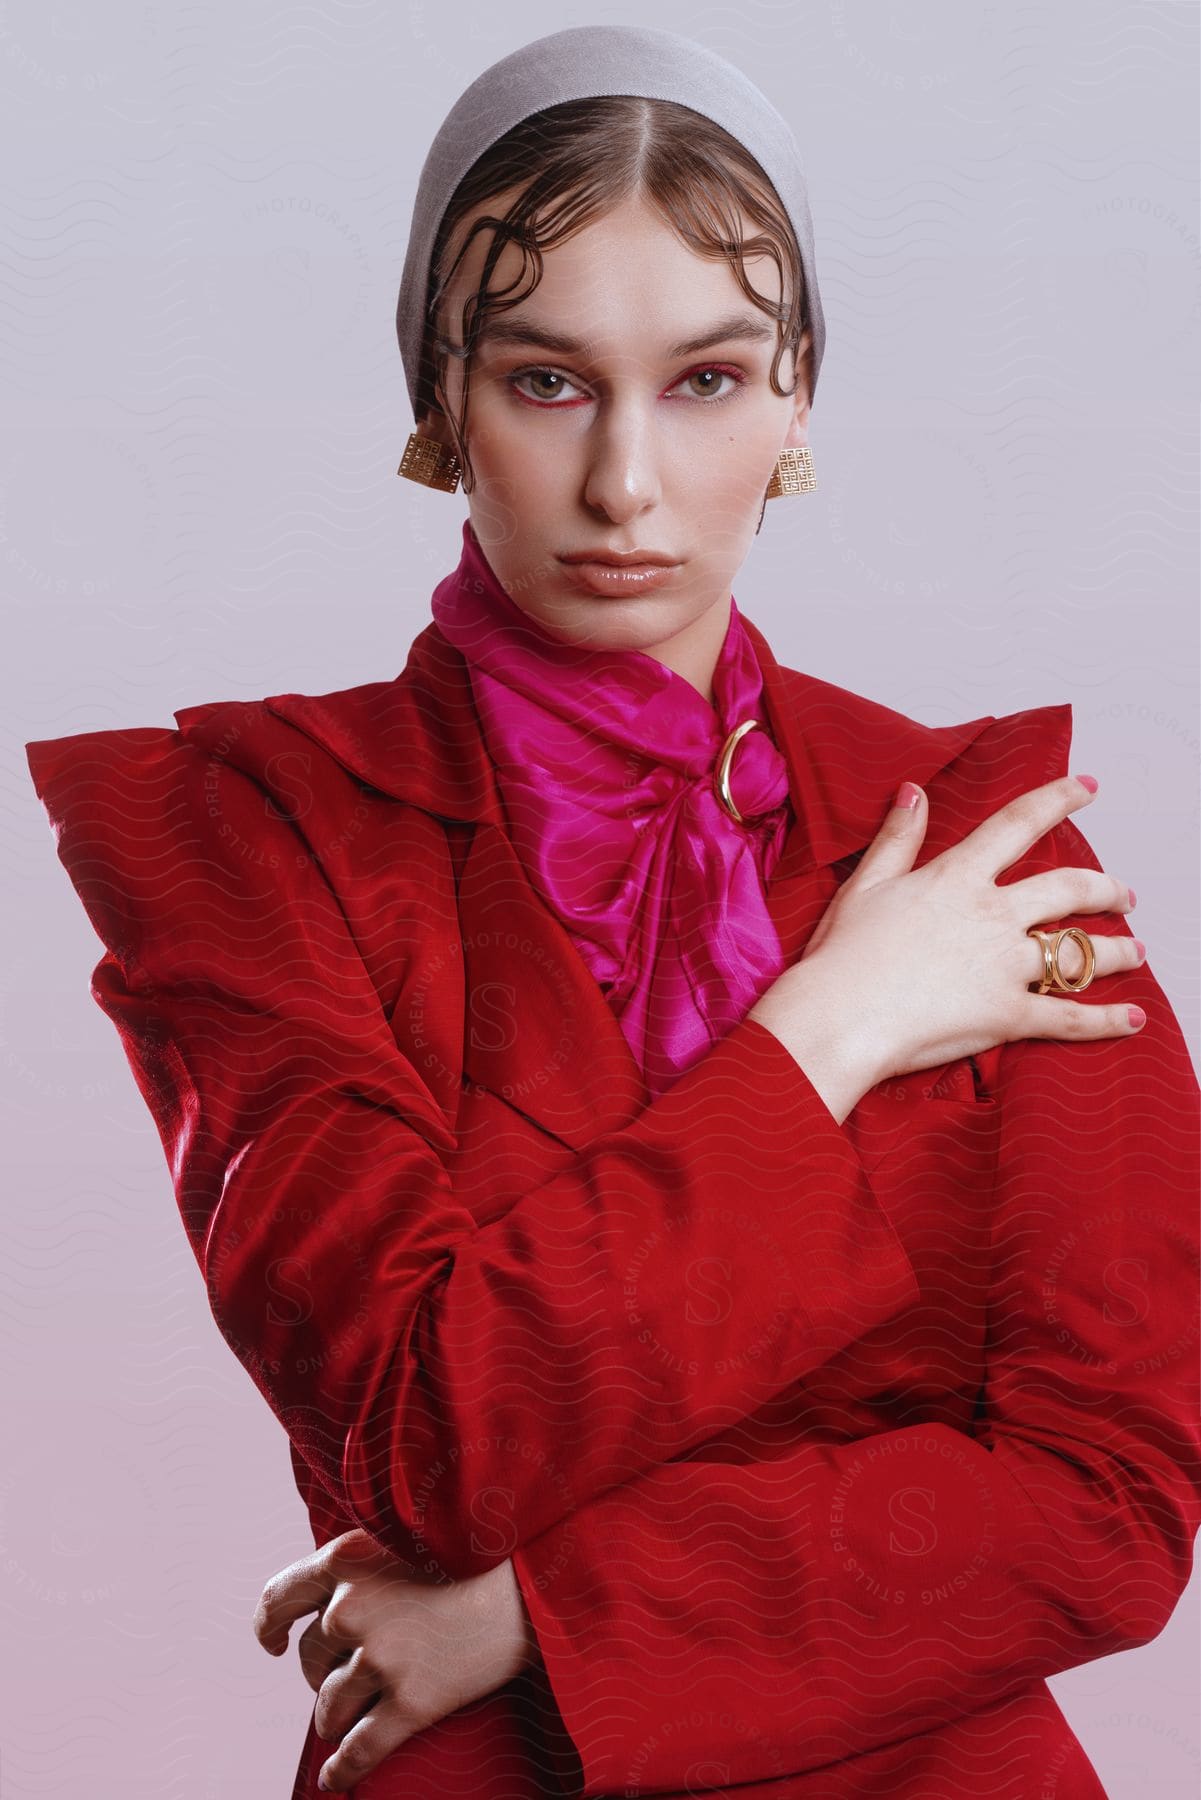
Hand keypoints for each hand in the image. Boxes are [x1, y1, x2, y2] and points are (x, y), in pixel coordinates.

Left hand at [251, 1529, 537, 1792]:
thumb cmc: (471, 1556)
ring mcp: (381, 1655)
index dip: (270, 1626)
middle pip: (309, 1659)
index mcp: (346, 1559)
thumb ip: (357, 1569)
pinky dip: (342, 1767)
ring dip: (338, 1715)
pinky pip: (359, 1747)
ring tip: (364, 1709)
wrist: (533, 1579)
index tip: (273, 1643)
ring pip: (328, 1707)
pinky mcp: (411, 1700)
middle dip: (327, 1671)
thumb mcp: (402, 1538)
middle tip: (365, 1665)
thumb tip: (321, 1616)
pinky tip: (334, 1776)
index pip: (279, 1598)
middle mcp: (353, 1606)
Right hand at [751, 774, 1142, 1104]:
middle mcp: (993, 915)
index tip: (1087, 787)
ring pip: (1080, 952)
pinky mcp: (1010, 1015)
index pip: (1018, 824)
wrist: (839, 1017)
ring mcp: (1006, 966)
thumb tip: (913, 790)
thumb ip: (897, 838)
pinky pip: (1071, 1018)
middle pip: (1068, 888)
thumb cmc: (842, 955)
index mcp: (958, 878)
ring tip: (1135, 950)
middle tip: (1124, 894)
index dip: (1057, 799)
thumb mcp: (865, 884)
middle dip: (1105, 888)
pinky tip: (1134, 1017)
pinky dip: (1108, 1021)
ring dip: (1116, 951)